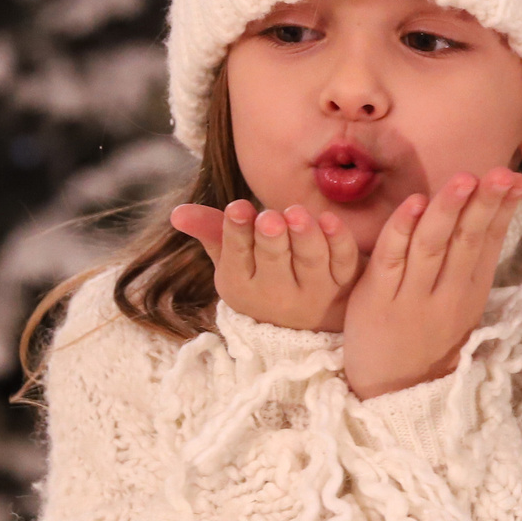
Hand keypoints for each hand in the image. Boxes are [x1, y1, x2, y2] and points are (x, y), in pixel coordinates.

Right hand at [170, 198, 361, 333]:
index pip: (237, 257)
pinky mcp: (344, 285)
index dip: (237, 232)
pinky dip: (338, 242)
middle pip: (274, 262)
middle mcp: (277, 295)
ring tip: (297, 214)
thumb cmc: (263, 273)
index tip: (238, 207)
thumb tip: (177, 213)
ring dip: (305, 237)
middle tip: (269, 218)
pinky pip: (343, 263)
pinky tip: (329, 219)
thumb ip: (209, 230)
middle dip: (271, 239)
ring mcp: (314, 292)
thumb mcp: (232, 257)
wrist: (309, 312)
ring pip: (310, 262)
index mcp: (242, 286)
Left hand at [341, 168, 521, 399]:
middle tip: (500, 172)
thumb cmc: (426, 339)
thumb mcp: (460, 305)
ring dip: (448, 209)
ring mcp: (412, 297)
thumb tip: (490, 216)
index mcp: (470, 293)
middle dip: (484, 203)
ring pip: (432, 245)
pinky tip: (414, 203)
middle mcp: (447, 294)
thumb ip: (470, 263)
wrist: (392, 391)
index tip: (517, 178)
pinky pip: (391, 258)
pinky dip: (402, 229)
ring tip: (464, 179)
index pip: (490, 243)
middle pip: (467, 241)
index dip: (503, 209)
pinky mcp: (377, 298)